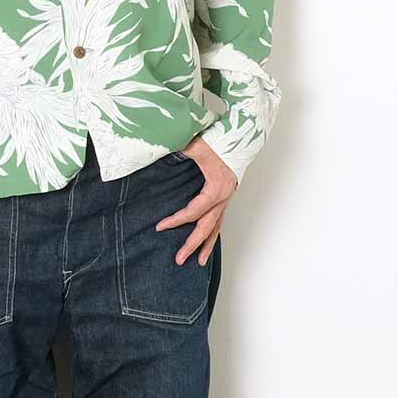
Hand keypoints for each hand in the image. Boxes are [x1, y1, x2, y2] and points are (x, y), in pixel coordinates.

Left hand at [154, 139, 237, 265]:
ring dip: (207, 245)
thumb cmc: (220, 141)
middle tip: (179, 259)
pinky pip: (219, 219)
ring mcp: (226, 198)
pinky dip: (213, 233)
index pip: (193, 211)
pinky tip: (208, 242)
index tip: (160, 226)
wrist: (241, 136)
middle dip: (192, 244)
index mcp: (215, 188)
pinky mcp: (226, 196)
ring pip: (216, 227)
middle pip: (206, 227)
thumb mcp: (196, 145)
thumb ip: (177, 150)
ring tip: (199, 262)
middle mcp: (223, 198)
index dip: (176, 220)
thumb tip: (157, 151)